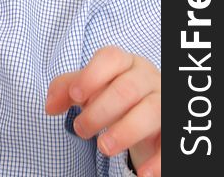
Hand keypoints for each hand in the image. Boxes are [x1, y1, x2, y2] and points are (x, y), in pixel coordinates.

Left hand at [45, 46, 160, 176]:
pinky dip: (158, 159)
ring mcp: (163, 100)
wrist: (149, 108)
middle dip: (100, 111)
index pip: (110, 58)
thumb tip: (49, 106)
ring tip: (103, 148)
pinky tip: (143, 174)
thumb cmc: (113, 93)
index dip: (91, 75)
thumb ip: (66, 89)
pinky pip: (171, 142)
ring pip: (150, 111)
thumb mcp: (90, 87)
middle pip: (126, 89)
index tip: (75, 97)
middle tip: (82, 130)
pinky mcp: (173, 128)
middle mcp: (146, 77)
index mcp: (124, 62)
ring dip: (124, 131)